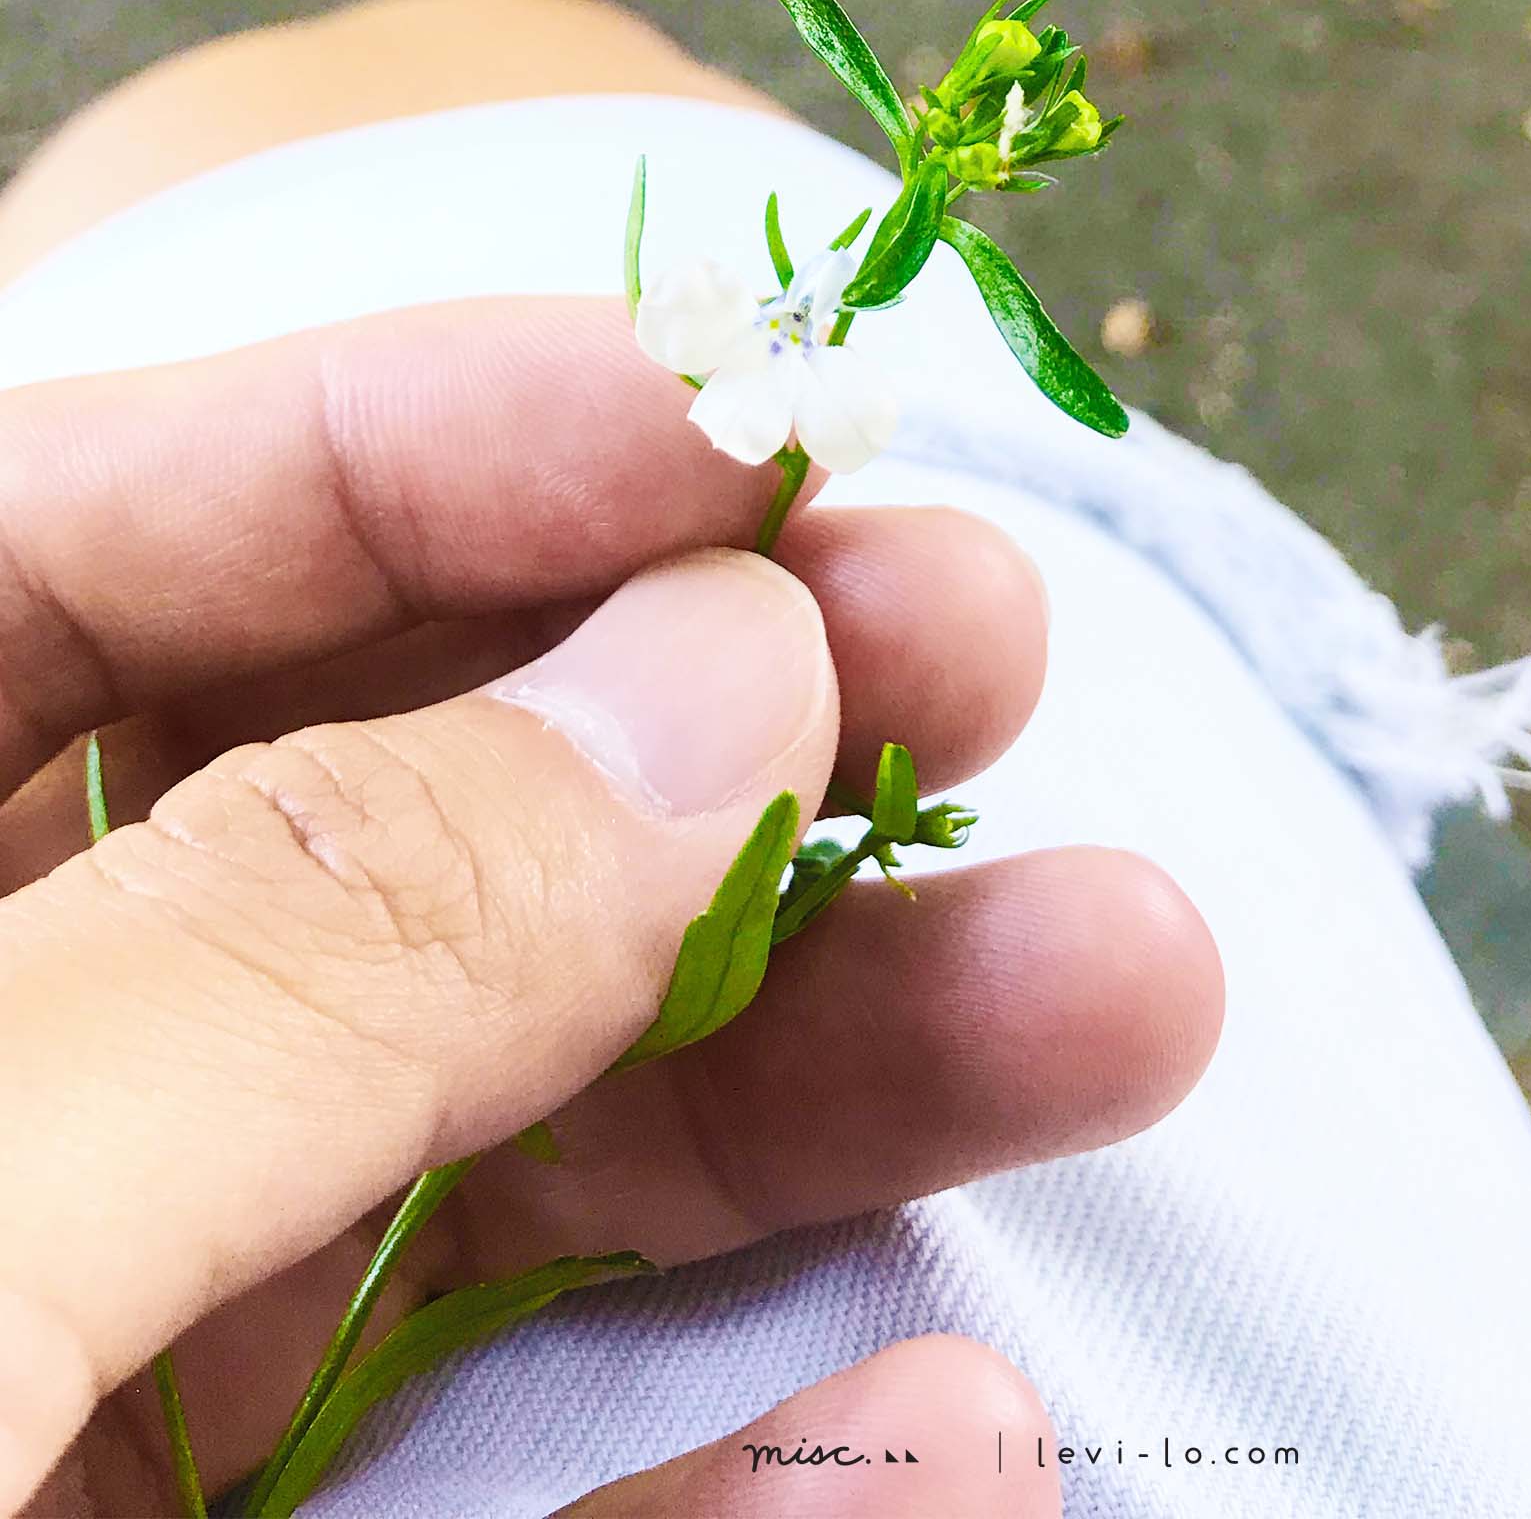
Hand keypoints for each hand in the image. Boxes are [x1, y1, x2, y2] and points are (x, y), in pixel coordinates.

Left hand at [0, 298, 1222, 1516]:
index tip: (749, 414)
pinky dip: (752, 1477)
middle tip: (977, 643)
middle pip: (391, 808)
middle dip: (710, 715)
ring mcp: (104, 1338)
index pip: (111, 530)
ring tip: (1123, 979)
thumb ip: (310, 933)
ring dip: (840, 1072)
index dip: (444, 432)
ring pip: (523, 1140)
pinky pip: (523, 1490)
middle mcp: (9, 1063)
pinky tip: (953, 1435)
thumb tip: (713, 684)